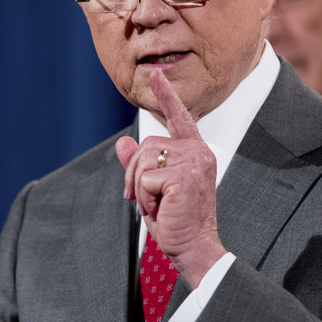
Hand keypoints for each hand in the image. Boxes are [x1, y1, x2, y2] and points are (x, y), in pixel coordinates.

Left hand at [115, 68, 227, 287]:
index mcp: (194, 151)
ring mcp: (193, 161)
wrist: (193, 247)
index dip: (166, 95)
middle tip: (147, 199)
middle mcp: (198, 151)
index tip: (156, 74)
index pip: (179, 117)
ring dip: (139, 187)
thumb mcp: (152, 188)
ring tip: (156, 204)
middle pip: (146, 145)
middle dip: (135, 174)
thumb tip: (123, 143)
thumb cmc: (176, 219)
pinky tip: (160, 208)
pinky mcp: (183, 175)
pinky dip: (143, 197)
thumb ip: (139, 165)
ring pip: (143, 160)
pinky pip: (144, 178)